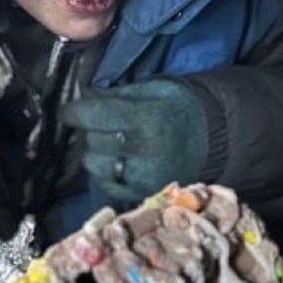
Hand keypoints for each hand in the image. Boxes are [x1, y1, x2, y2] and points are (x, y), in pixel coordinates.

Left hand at [61, 79, 208, 200]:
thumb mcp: (155, 89)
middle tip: (98, 123)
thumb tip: (84, 95)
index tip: (68, 111)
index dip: (74, 112)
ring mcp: (141, 176)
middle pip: (92, 140)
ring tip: (109, 143)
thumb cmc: (181, 108)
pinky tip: (117, 161)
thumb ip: (118, 93)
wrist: (214, 139)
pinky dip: (104, 172)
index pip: (93, 115)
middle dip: (89, 130)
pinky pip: (106, 184)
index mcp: (145, 118)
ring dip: (95, 152)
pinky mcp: (142, 193)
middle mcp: (142, 150)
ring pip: (94, 165)